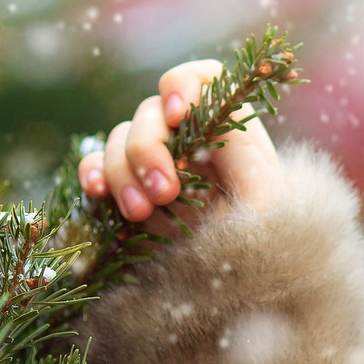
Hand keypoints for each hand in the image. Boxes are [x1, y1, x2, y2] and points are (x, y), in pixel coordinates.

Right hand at [76, 58, 283, 229]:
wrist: (244, 285)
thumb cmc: (268, 242)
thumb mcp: (269, 203)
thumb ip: (245, 158)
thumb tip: (205, 124)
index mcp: (228, 130)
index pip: (203, 79)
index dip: (183, 85)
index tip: (178, 116)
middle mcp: (188, 138)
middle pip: (151, 111)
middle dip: (148, 148)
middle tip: (165, 193)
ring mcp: (155, 161)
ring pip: (120, 138)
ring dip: (123, 172)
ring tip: (140, 213)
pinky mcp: (129, 189)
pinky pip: (97, 164)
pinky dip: (93, 172)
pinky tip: (98, 191)